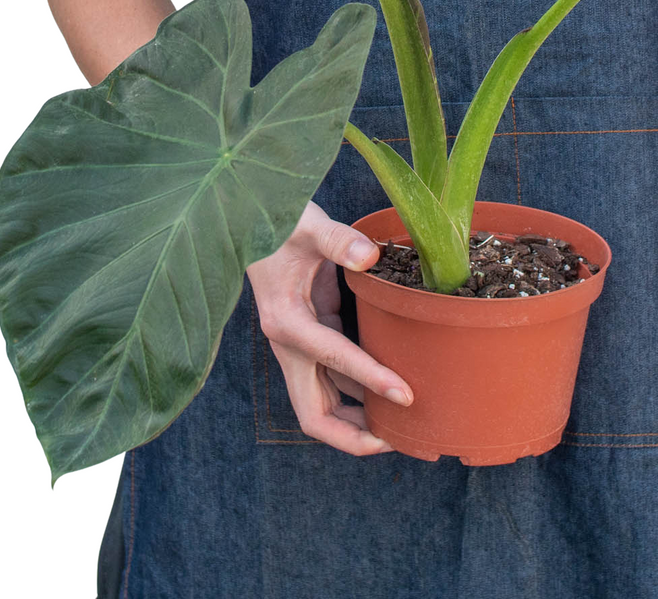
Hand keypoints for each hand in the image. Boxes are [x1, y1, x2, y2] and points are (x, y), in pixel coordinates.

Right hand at [247, 201, 412, 454]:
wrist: (251, 219)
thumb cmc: (279, 222)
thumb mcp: (308, 225)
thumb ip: (338, 240)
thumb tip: (369, 256)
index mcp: (286, 321)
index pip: (333, 361)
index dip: (371, 380)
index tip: (406, 395)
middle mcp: (287, 343)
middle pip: (315, 414)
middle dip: (353, 435)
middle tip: (398, 438)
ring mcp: (297, 344)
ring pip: (323, 402)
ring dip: (357, 420)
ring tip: (400, 426)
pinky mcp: (310, 334)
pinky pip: (333, 376)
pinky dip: (358, 389)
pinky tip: (388, 390)